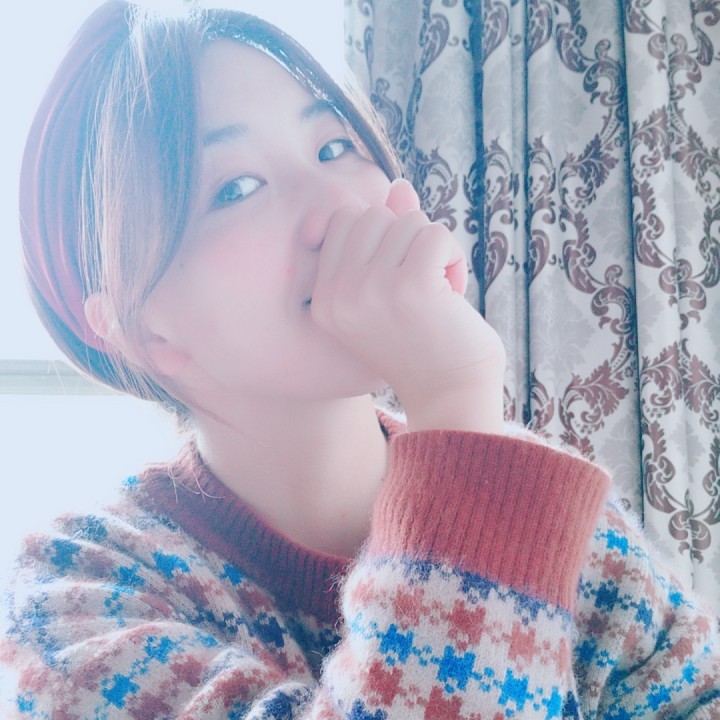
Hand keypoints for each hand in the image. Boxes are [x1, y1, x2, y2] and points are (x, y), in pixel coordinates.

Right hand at [311, 179, 505, 432]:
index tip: (398, 270)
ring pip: (407, 220)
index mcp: (323, 299)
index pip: (341, 221)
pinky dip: (453, 255)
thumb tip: (399, 186)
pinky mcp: (411, 286)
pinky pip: (435, 232)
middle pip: (373, 215)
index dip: (379, 233)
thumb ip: (389, 237)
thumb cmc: (423, 342)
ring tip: (437, 292)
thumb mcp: (391, 289)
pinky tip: (453, 291)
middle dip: (406, 239)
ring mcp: (371, 290)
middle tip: (421, 282)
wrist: (450, 393)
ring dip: (433, 250)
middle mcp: (337, 295)